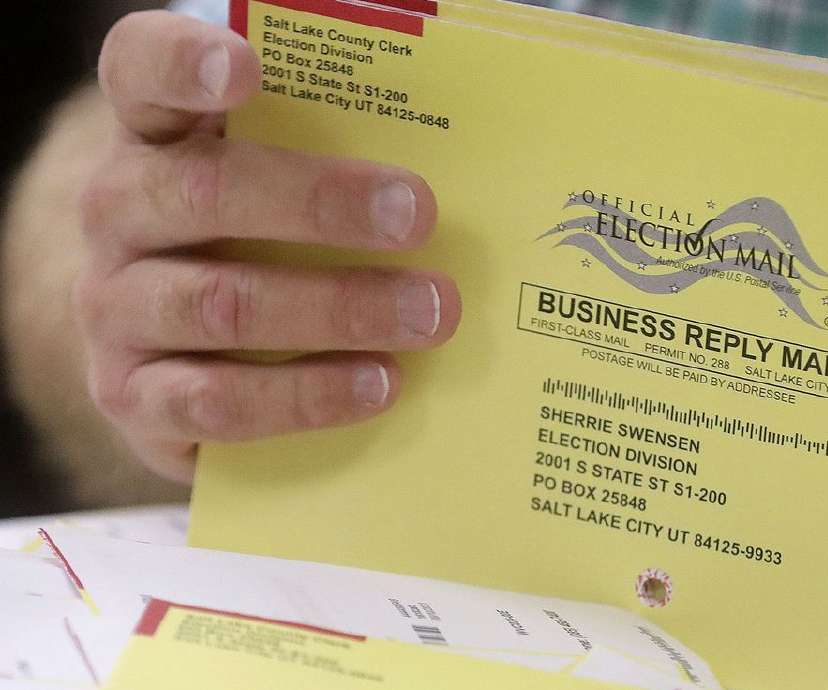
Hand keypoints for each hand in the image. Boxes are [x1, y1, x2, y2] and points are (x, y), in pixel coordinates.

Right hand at [77, 11, 460, 483]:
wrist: (184, 356)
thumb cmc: (260, 241)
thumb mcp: (286, 179)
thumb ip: (336, 150)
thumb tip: (463, 156)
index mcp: (154, 136)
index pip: (138, 70)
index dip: (182, 61)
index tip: (246, 66)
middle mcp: (117, 212)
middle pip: (202, 190)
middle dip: (319, 202)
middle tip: (417, 215)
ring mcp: (114, 308)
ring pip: (219, 303)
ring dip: (337, 308)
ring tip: (429, 314)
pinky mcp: (135, 397)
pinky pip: (218, 401)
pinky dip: (306, 395)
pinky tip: (378, 385)